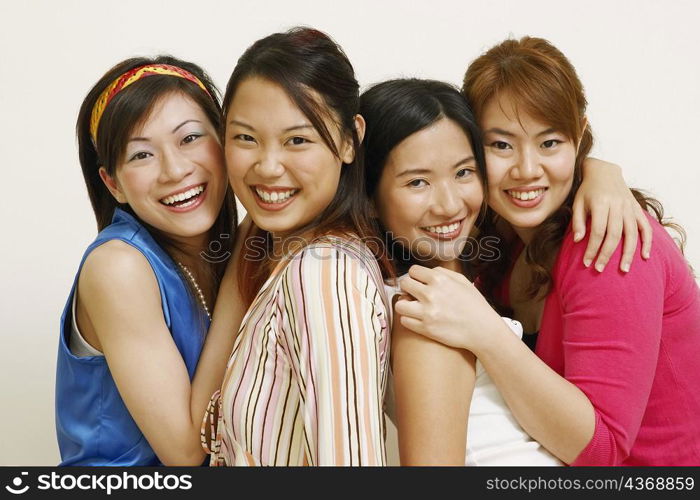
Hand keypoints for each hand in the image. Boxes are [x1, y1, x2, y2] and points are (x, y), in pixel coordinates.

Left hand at [394, 265, 503, 352]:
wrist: (483, 330)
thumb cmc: (474, 305)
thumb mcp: (462, 281)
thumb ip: (442, 273)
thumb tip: (426, 272)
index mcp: (439, 280)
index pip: (413, 271)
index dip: (415, 276)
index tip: (418, 282)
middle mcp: (431, 295)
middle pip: (404, 284)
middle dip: (408, 288)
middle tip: (414, 294)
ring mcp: (427, 313)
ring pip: (399, 304)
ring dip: (405, 304)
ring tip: (412, 307)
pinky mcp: (426, 329)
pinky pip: (404, 321)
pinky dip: (408, 319)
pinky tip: (417, 318)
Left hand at [574, 158, 651, 272]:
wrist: (604, 172)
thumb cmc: (588, 190)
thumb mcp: (577, 202)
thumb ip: (578, 221)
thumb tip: (578, 241)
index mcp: (600, 203)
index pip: (598, 231)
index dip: (592, 248)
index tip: (586, 262)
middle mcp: (617, 205)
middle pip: (614, 235)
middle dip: (607, 254)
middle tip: (600, 269)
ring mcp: (629, 207)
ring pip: (632, 233)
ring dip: (628, 253)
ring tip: (624, 269)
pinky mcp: (637, 209)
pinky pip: (645, 227)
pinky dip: (647, 241)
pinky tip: (645, 256)